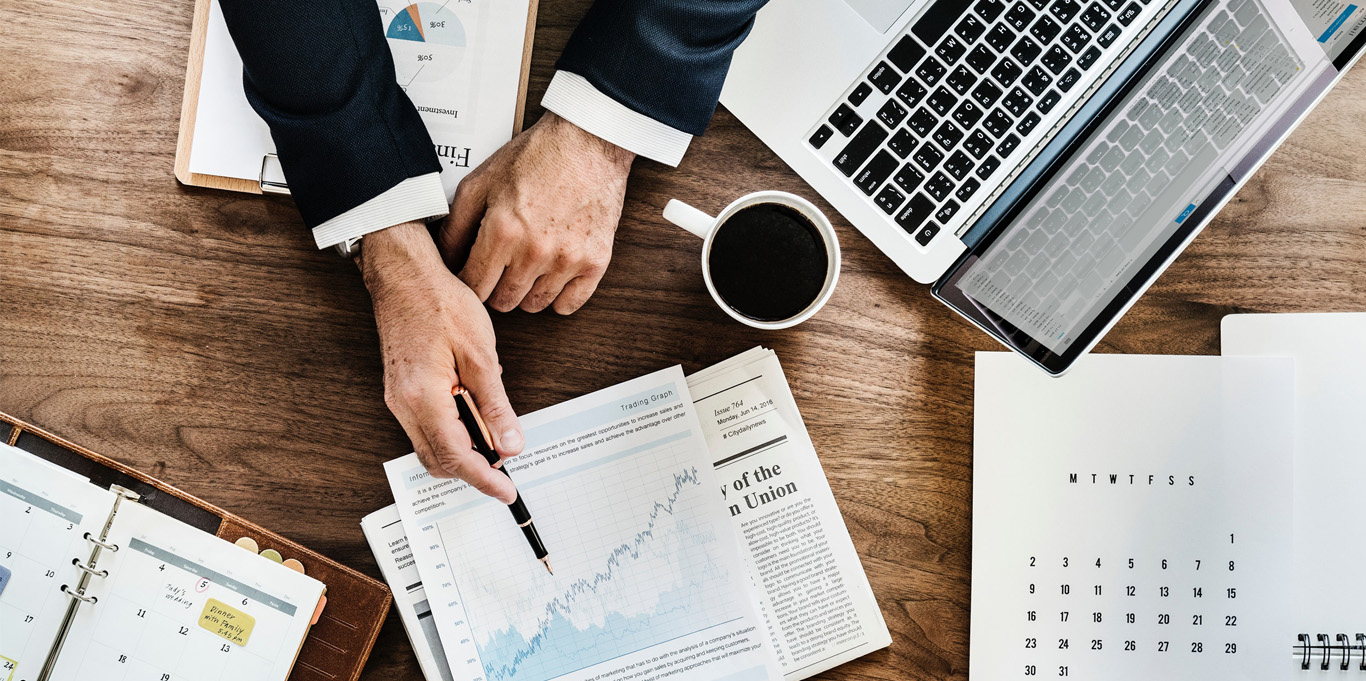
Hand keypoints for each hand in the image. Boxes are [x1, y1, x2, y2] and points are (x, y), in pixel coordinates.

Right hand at [361, 221, 524, 501]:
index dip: (483, 479)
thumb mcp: (481, 355)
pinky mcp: (400, 391)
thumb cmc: (441, 304)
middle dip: (473, 470)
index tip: (506, 491)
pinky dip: (452, 432)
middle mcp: (403, 405)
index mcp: (422, 397)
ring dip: (462, 450)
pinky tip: (474, 414)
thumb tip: (510, 443)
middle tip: (505, 463)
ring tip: (494, 436)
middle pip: (438, 461)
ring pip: (430, 447)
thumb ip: (495, 405)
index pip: (455, 456)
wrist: (405, 276)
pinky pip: (425, 428)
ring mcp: (398, 399)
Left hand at [439, 112, 634, 314]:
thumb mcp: (482, 182)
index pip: (474, 287)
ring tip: (527, 267)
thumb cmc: (536, 156)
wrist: (589, 141)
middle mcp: (534, 251)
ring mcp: (567, 259)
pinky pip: (569, 304)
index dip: (468, 283)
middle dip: (495, 288)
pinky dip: (558, 296)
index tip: (473, 274)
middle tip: (500, 268)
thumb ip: (456, 225)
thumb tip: (444, 259)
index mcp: (502, 231)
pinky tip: (552, 276)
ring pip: (534, 305)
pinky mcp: (595, 261)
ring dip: (526, 292)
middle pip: (503, 302)